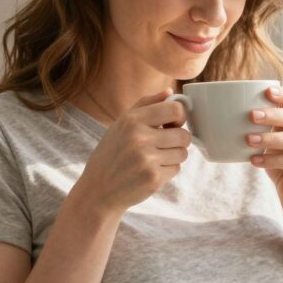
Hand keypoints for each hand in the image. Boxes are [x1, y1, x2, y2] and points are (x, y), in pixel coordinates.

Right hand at [77, 89, 190, 214]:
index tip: (173, 124)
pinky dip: (167, 171)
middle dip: (178, 141)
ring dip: (173, 156)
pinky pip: (176, 169)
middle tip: (163, 145)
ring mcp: (147, 160)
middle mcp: (139, 138)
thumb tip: (170, 92)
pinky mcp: (154, 179)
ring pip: (183, 153)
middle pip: (184, 135)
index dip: (179, 117)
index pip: (175, 109)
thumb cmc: (111, 154)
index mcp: (132, 120)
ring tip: (154, 159)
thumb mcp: (121, 124)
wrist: (98, 190)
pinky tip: (150, 171)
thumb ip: (146, 104)